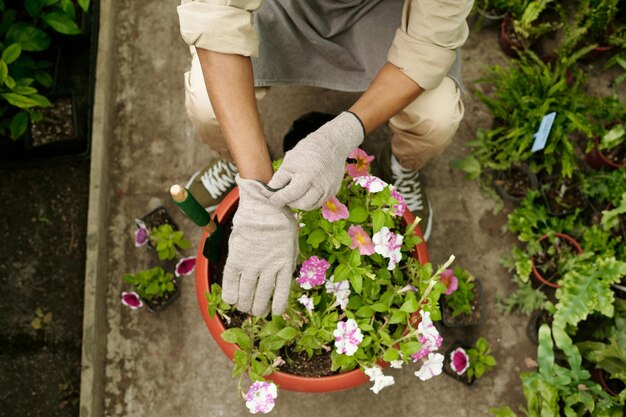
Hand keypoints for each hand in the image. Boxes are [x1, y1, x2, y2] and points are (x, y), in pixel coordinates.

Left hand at [222, 175, 298, 315]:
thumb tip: (236, 277)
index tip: (235, 301)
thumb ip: (238, 258)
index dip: (232, 299)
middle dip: (246, 306)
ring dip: (259, 308)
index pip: (230, 290)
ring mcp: (267, 266)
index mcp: (234, 261)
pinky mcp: (283, 265)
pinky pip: (281, 290)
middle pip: (245, 297)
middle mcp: (249, 267)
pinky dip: (278, 304)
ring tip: (260, 311)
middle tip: (249, 308)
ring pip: (261, 297)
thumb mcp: (236, 238)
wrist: (267, 204)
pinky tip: (277, 311)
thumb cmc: (251, 220)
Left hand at [268, 112, 364, 209]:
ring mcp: (329, 188)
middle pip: (302, 204)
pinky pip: (319, 202)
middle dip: (290, 202)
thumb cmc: (307, 150)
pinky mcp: (334, 190)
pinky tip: (304, 192)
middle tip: (282, 196)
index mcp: (308, 175)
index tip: (270, 198)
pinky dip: (309, 200)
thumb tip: (268, 193)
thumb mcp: (289, 161)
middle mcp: (321, 184)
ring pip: (311, 206)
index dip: (277, 199)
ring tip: (293, 194)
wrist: (332, 143)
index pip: (289, 195)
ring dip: (299, 203)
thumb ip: (279, 179)